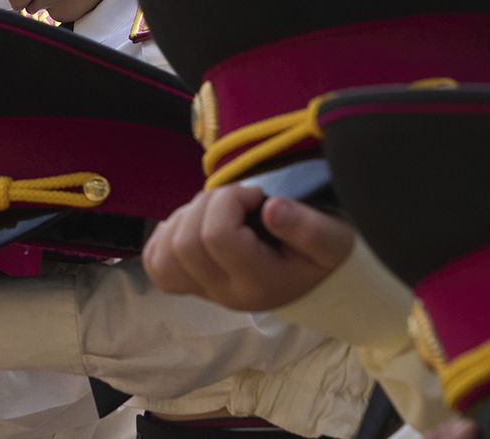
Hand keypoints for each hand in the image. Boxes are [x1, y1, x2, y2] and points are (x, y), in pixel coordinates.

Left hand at [142, 186, 354, 311]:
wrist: (320, 283)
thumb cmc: (326, 257)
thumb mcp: (333, 241)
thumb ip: (307, 227)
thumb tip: (271, 208)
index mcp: (259, 283)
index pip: (217, 237)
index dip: (230, 202)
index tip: (257, 196)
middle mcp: (226, 293)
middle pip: (186, 244)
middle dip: (207, 205)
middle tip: (239, 200)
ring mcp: (205, 292)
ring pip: (165, 254)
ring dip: (185, 217)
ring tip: (219, 211)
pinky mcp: (191, 284)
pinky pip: (156, 263)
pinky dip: (166, 236)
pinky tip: (195, 224)